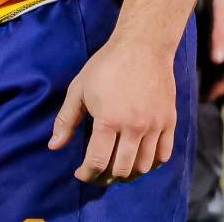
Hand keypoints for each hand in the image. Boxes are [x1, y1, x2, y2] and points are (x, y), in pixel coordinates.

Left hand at [48, 36, 177, 184]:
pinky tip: (140, 160)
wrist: (143, 46)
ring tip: (117, 169)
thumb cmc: (106, 65)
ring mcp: (155, 125)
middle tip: (97, 173)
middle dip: (105, 177)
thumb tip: (53, 146)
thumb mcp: (79, 89)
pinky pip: (163, 155)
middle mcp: (134, 127)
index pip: (98, 162)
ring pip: (144, 166)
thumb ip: (66, 120)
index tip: (81, 173)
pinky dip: (151, 164)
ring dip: (128, 174)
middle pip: (121, 169)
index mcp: (109, 119)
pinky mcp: (169, 121)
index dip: (87, 174)